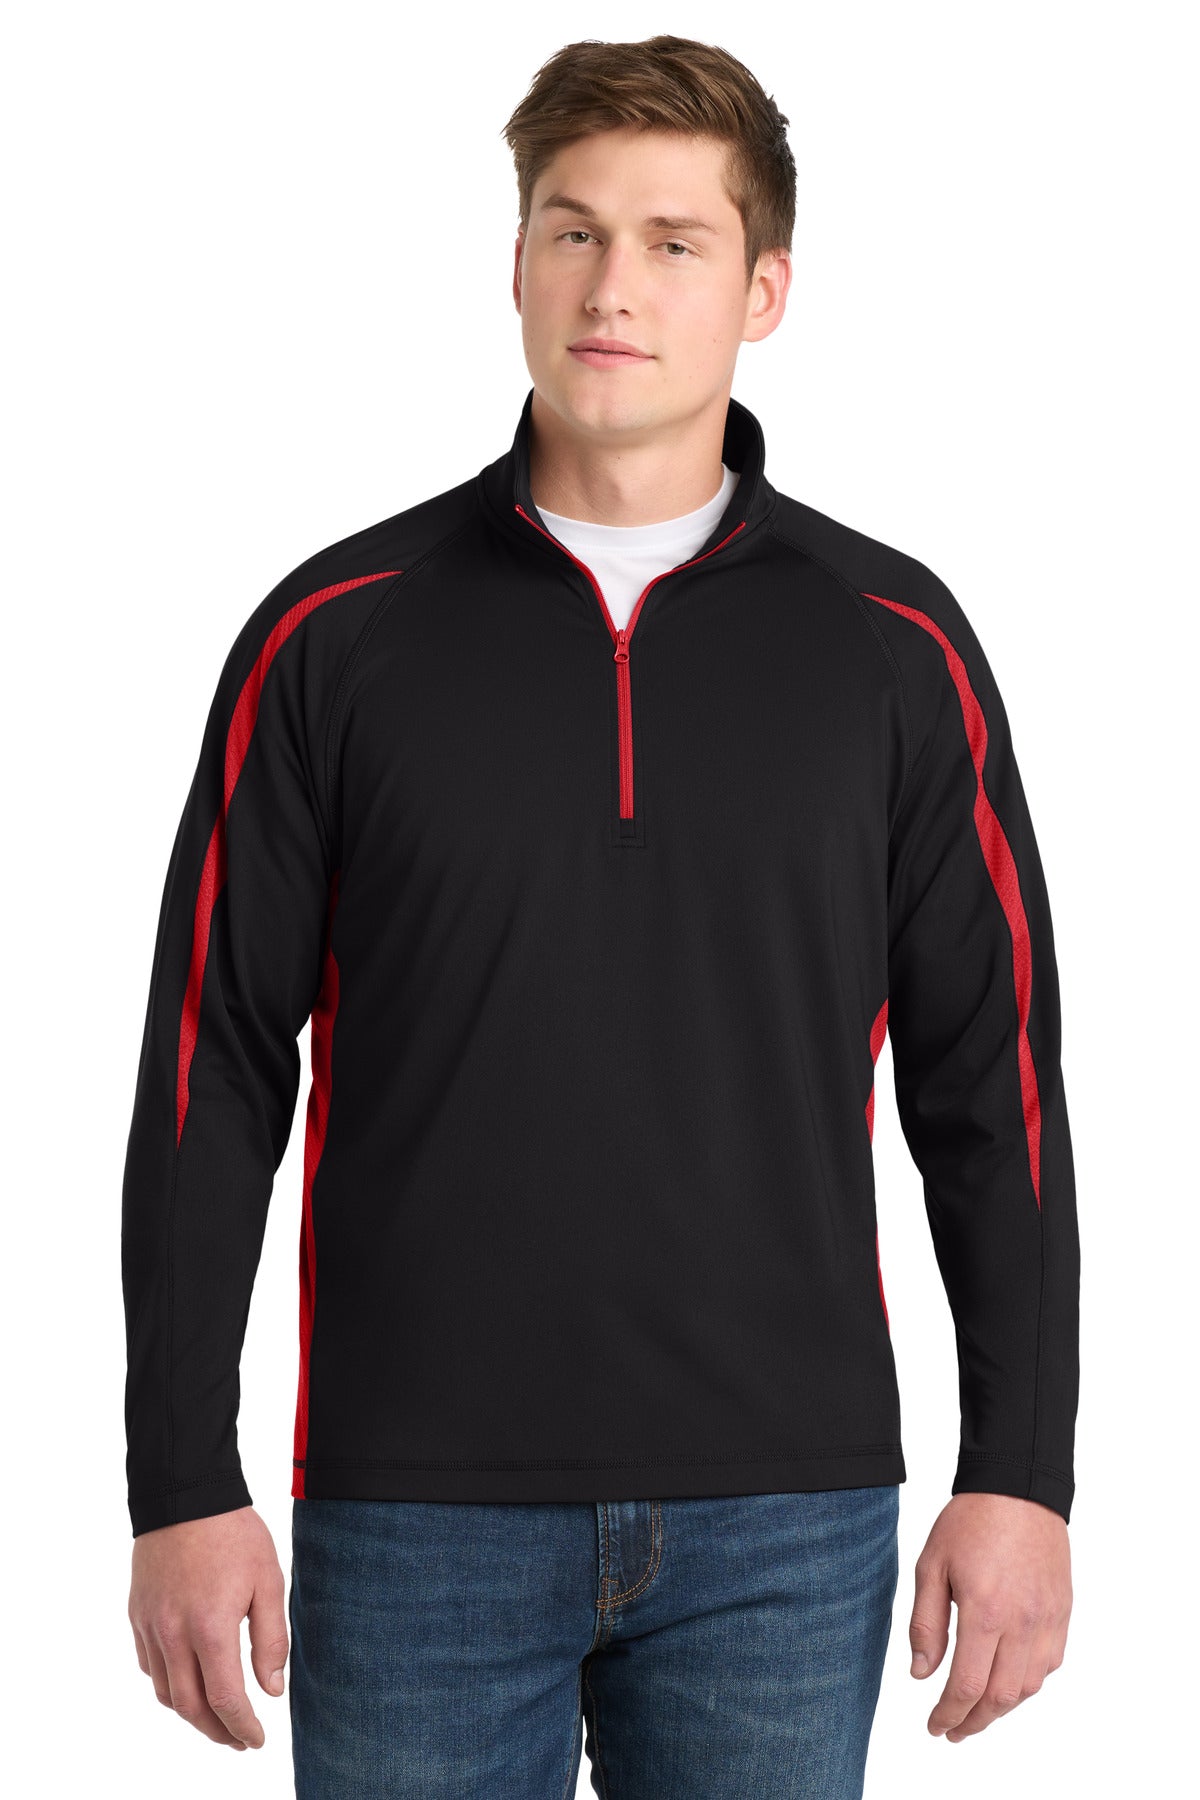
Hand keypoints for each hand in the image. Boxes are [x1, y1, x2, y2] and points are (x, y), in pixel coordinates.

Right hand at [128, 1505, 288, 1750]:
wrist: (185, 1495)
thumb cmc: (233, 1534)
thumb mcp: (267, 1580)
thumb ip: (271, 1639)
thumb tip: (270, 1690)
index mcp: (210, 1629)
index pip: (225, 1700)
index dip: (242, 1727)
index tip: (257, 1740)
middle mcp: (173, 1635)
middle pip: (190, 1707)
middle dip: (217, 1732)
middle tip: (239, 1740)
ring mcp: (151, 1626)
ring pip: (165, 1692)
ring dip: (191, 1714)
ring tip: (217, 1717)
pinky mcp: (138, 1614)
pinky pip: (149, 1665)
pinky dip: (169, 1684)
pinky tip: (188, 1680)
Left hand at [909, 1491, 1070, 1741]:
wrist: (1018, 1488)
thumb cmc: (971, 1521)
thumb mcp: (932, 1565)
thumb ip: (926, 1623)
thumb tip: (921, 1674)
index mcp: (985, 1612)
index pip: (968, 1686)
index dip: (949, 1714)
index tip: (935, 1726)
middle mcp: (1022, 1624)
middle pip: (1001, 1698)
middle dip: (974, 1722)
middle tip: (952, 1730)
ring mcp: (1047, 1620)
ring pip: (1028, 1688)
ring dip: (1001, 1709)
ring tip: (976, 1713)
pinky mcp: (1062, 1613)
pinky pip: (1049, 1665)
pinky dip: (1027, 1684)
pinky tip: (1007, 1682)